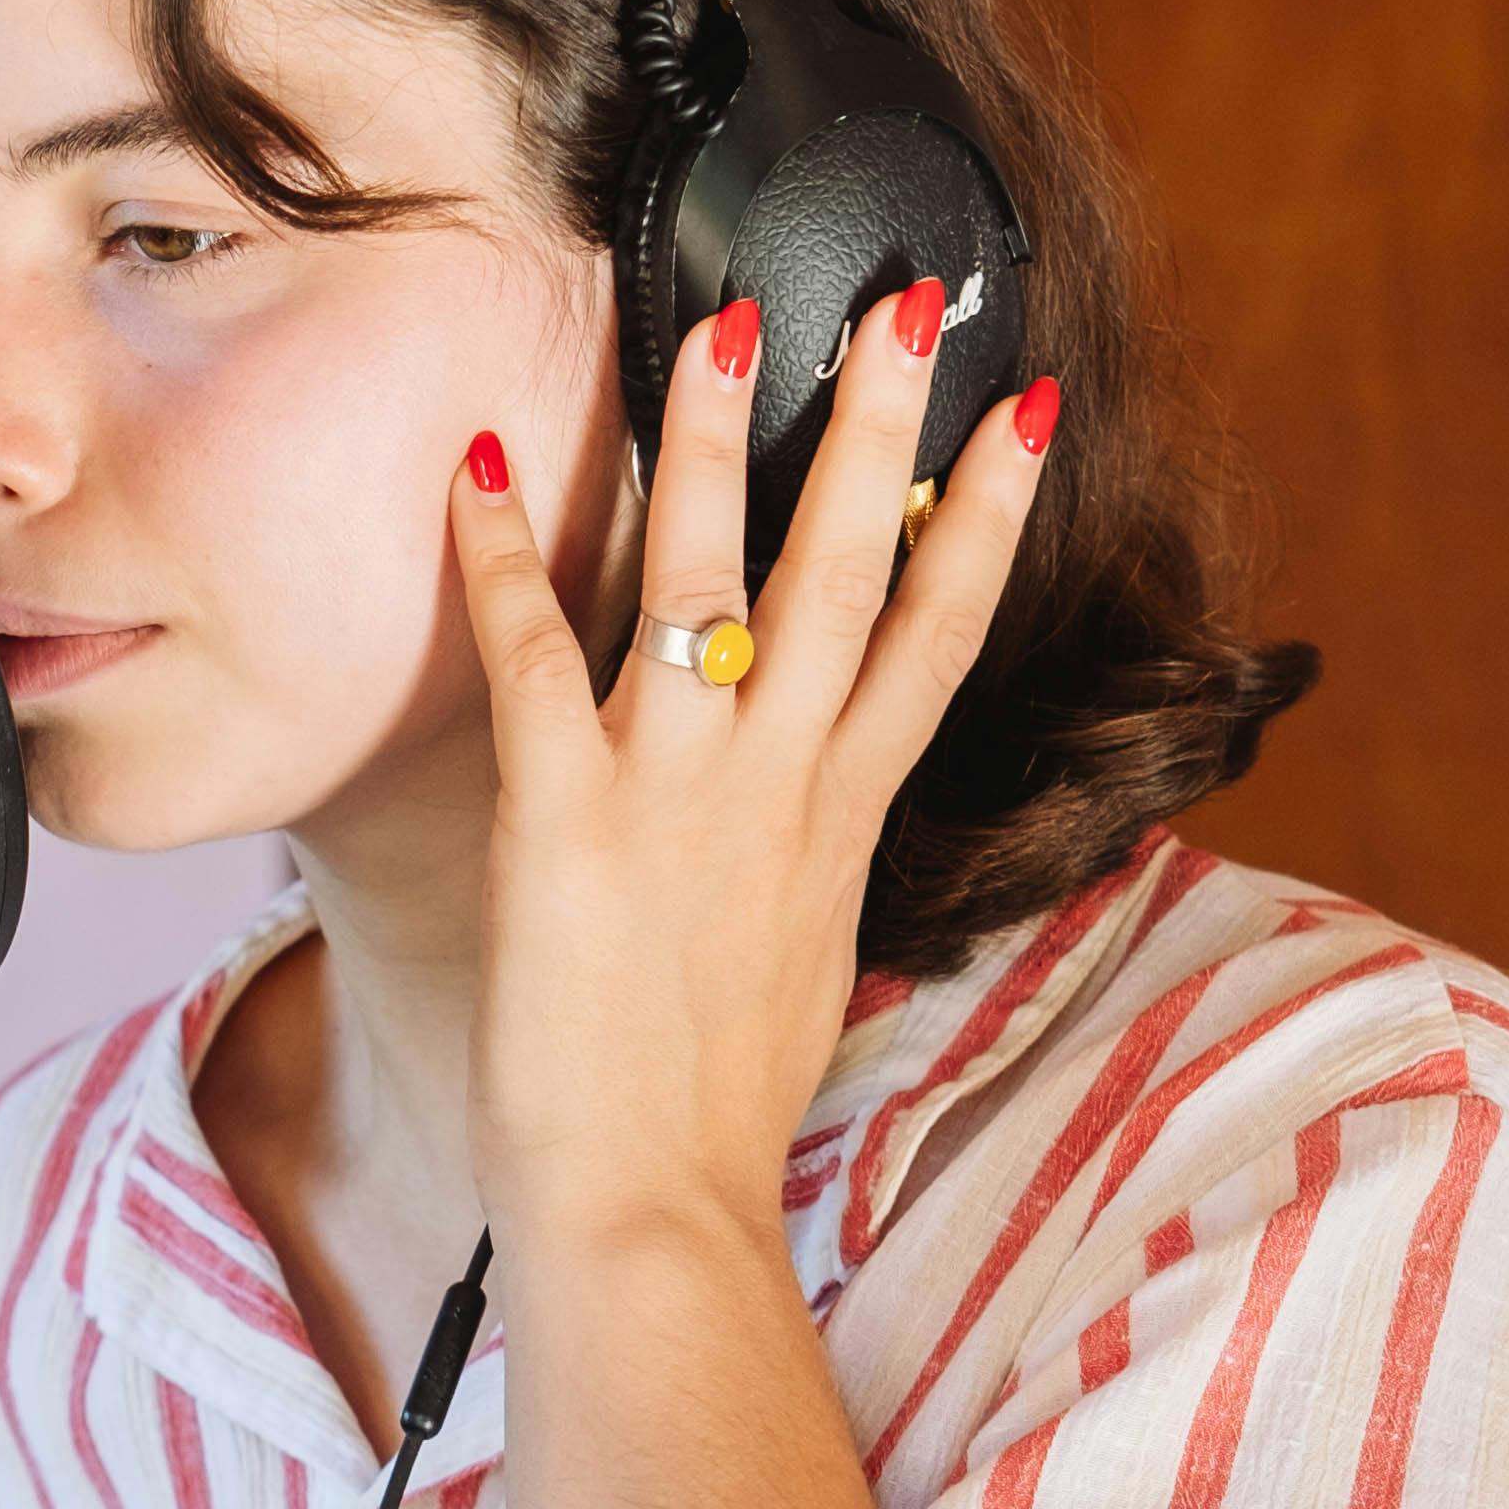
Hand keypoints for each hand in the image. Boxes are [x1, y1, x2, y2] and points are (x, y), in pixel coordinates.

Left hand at [450, 291, 1058, 1262]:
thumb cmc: (716, 1112)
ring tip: (721, 329)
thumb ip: (811, 877)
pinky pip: (532, 654)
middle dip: (883, 426)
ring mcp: (675, 787)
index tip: (1024, 407)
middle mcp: (776, 779)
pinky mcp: (565, 813)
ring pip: (708, 579)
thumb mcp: (806, 972)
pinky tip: (484, 460)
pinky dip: (504, 552)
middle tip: (906, 305)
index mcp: (841, 813)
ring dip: (712, 446)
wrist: (652, 1204)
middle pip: (852, 569)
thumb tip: (816, 842)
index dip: (987, 511)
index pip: (940, 630)